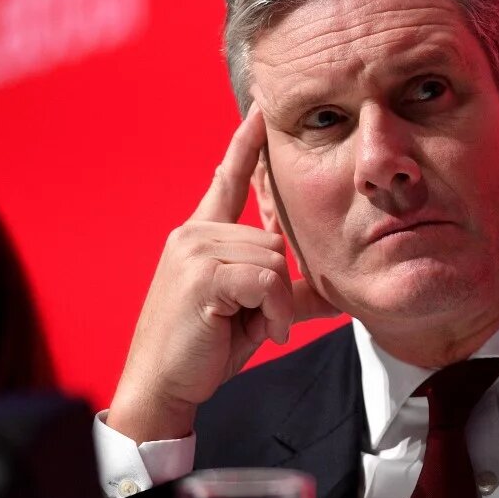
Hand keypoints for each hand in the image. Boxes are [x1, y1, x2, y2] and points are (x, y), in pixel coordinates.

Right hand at [106, 104, 338, 442]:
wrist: (163, 386)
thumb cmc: (205, 349)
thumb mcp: (252, 312)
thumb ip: (284, 290)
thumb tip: (335, 293)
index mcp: (201, 236)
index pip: (227, 179)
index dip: (245, 145)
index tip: (260, 111)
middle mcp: (194, 234)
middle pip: (275, 240)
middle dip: (279, 288)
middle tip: (259, 320)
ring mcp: (194, 250)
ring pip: (275, 260)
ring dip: (277, 304)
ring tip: (257, 327)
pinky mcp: (202, 273)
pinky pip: (267, 280)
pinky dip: (275, 311)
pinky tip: (263, 332)